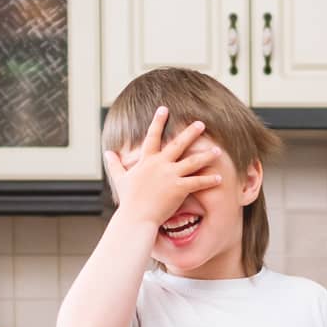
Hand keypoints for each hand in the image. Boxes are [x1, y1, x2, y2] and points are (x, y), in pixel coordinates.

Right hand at [104, 106, 222, 226]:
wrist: (136, 217)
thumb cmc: (129, 201)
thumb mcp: (120, 179)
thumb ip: (115, 164)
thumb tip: (107, 153)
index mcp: (147, 160)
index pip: (152, 136)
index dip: (158, 121)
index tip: (164, 109)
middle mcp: (160, 164)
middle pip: (178, 144)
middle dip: (190, 132)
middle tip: (201, 123)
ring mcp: (170, 175)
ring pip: (193, 161)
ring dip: (206, 155)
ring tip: (218, 150)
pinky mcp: (179, 188)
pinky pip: (198, 182)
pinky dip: (209, 180)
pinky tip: (219, 177)